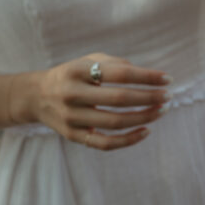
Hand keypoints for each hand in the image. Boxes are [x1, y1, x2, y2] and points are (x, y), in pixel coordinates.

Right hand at [27, 53, 169, 150]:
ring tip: (162, 111)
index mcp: (77, 70)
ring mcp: (71, 117)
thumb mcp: (89, 61)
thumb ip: (116, 64)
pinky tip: (146, 131)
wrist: (35, 96)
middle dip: (149, 98)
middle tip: (168, 96)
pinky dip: (128, 140)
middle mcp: (71, 93)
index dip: (147, 76)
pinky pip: (105, 143)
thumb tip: (149, 76)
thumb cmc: (73, 75)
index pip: (120, 73)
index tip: (168, 79)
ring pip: (115, 122)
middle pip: (119, 99)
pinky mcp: (72, 135)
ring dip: (144, 117)